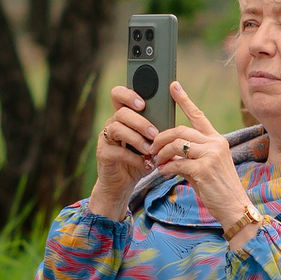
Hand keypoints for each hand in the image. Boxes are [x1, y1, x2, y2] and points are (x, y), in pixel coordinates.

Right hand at [90, 87, 162, 219]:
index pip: (119, 96)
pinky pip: (116, 151)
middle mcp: (112, 124)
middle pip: (121, 112)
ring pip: (116, 128)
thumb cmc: (139, 160)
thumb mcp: (151, 145)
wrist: (123, 184)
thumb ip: (158, 133)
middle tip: (154, 133)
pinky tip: (145, 163)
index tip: (143, 103)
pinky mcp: (103, 154)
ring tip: (149, 149)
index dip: (129, 95)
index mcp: (124, 117)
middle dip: (140, 121)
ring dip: (136, 138)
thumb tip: (177, 127)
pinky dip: (133, 157)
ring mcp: (105, 138)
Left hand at [156, 79, 254, 237]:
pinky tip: (162, 172)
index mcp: (217, 140)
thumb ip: (192, 156)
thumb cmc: (220, 189)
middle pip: (180, 130)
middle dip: (161, 138)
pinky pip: (176, 163)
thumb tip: (170, 153)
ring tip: (156, 162)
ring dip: (161, 153)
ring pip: (176, 145)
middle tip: (151, 147)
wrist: (234, 207)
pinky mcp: (203, 169)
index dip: (184, 100)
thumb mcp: (208, 167)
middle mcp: (215, 143)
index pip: (198, 116)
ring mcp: (210, 155)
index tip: (173, 86)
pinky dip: (165, 167)